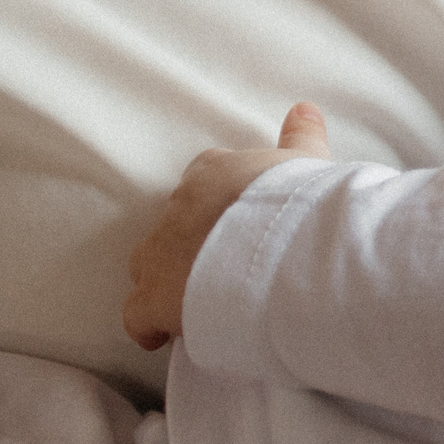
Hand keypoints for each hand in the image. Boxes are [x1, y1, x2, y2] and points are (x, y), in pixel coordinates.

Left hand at [123, 103, 333, 351]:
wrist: (285, 248)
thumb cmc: (301, 202)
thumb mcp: (307, 161)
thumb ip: (300, 135)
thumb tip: (304, 108)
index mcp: (213, 172)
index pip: (202, 181)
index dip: (217, 206)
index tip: (233, 222)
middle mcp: (177, 209)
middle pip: (170, 225)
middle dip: (188, 244)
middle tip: (220, 263)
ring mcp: (160, 254)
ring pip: (148, 267)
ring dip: (167, 281)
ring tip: (195, 299)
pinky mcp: (154, 298)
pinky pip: (136, 315)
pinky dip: (148, 325)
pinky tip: (162, 335)